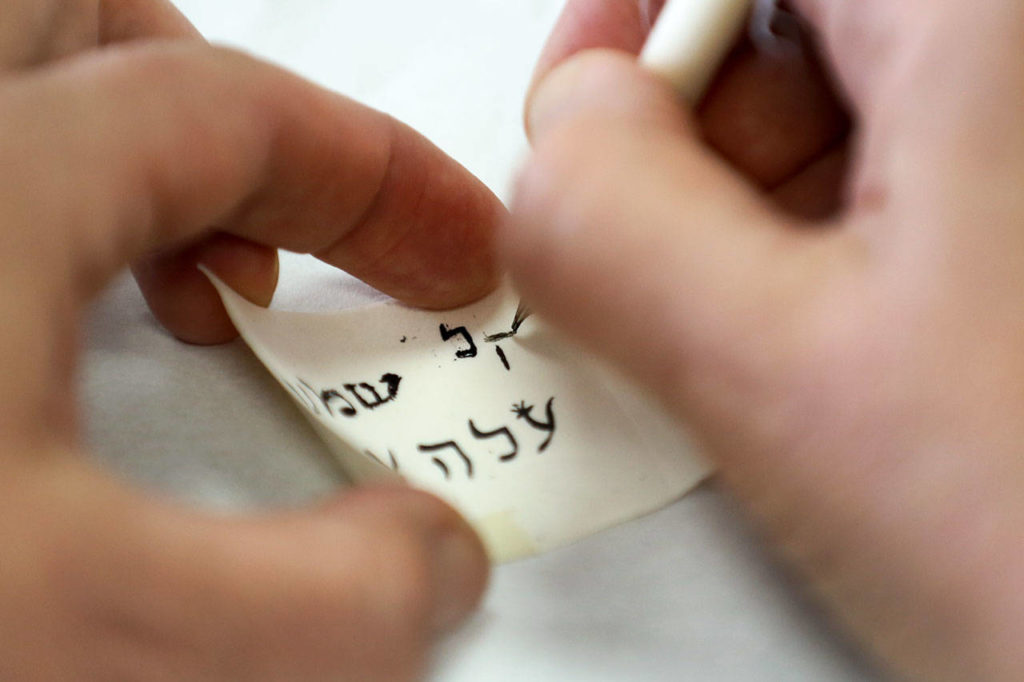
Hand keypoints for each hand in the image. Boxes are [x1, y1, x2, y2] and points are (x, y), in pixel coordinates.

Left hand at [0, 1, 495, 678]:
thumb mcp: (97, 629)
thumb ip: (319, 596)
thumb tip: (430, 564)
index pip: (233, 111)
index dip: (377, 174)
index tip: (453, 250)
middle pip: (92, 21)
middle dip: (229, 109)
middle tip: (305, 218)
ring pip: (21, 80)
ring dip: (127, 151)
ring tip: (197, 281)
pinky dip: (44, 224)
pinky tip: (55, 345)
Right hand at [506, 1, 1023, 679]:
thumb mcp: (791, 380)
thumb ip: (610, 226)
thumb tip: (553, 150)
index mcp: (998, 29)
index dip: (639, 11)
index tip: (587, 103)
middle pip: (795, 33)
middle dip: (691, 146)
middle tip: (675, 277)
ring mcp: (1022, 170)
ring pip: (839, 133)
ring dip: (753, 229)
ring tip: (780, 356)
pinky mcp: (1013, 253)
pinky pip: (888, 215)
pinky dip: (815, 276)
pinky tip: (837, 367)